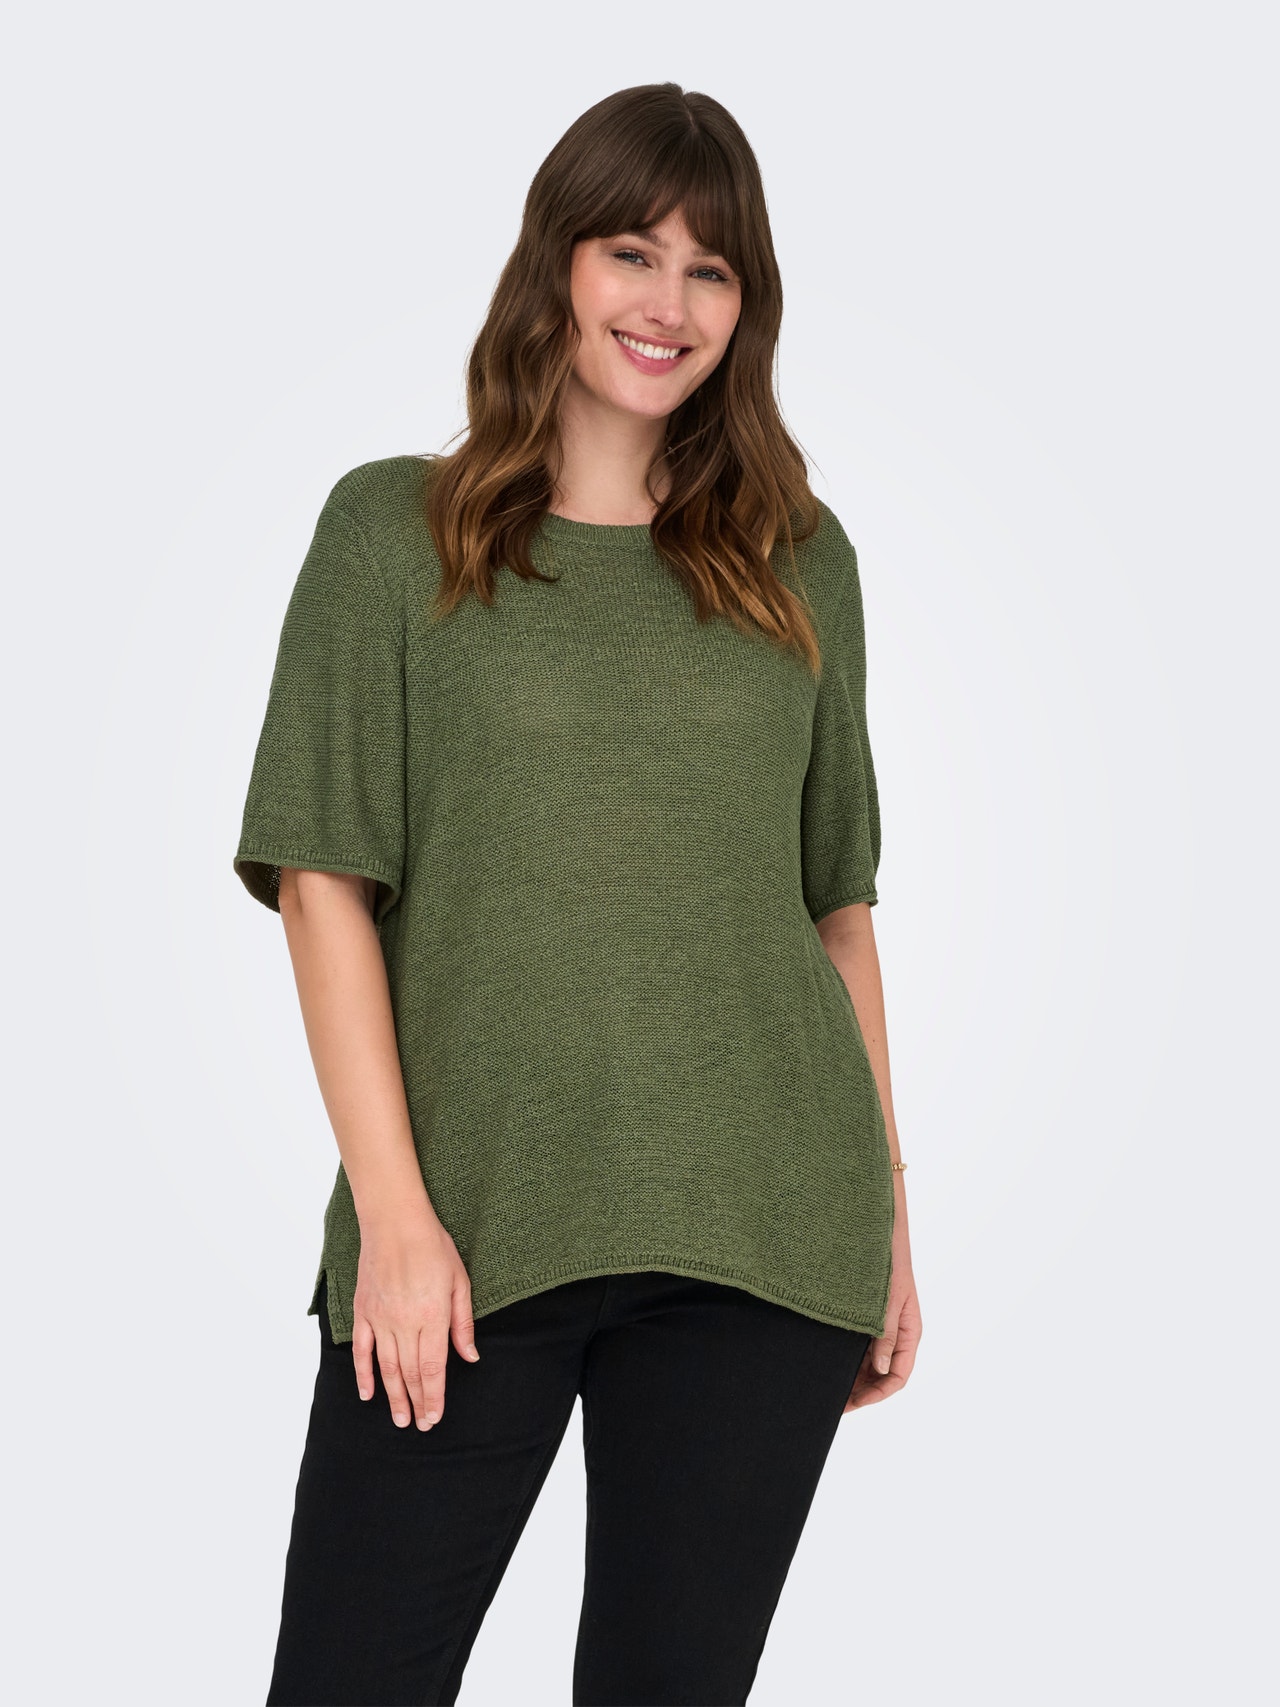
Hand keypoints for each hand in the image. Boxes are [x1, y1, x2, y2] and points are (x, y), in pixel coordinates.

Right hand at [351, 1206, 479, 1430]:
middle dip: (417, 1403)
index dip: (434, 1397)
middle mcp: (404, 1322)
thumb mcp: (460, 1281)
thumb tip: (470, 1357)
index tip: (435, 1417)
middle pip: (410, 1374)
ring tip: (400, 1419)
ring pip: (387, 1368)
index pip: (432, 1368)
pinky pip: (362, 1351)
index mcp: (432, 1315)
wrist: (394, 1222)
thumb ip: (463, 1323)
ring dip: (393, 1397)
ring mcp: (380, 1318)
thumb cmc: (433, 1247)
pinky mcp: (363, 1312)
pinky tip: (368, 1393)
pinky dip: (363, 1374)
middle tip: (421, 1426)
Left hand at [845, 1232, 920, 1411]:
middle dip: (862, 1390)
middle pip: (882, 1374)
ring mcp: (883, 1326)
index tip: (853, 1403)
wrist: (877, 1232)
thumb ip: (886, 1336)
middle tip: (834, 1402)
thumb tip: (880, 1370)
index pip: (898, 1376)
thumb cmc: (888, 1264)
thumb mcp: (888, 1302)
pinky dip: (848, 1357)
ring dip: (853, 1376)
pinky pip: (860, 1345)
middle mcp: (898, 1333)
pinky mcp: (868, 1316)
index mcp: (910, 1332)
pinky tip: (829, 1362)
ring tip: (828, 1386)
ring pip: (870, 1362)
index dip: (877, 1395)